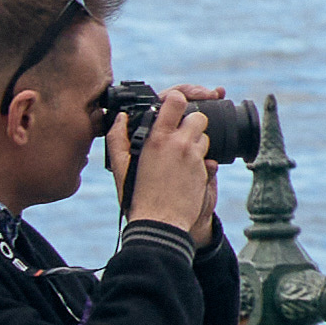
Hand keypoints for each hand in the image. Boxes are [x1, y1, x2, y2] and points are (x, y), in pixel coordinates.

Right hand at [121, 100, 229, 239]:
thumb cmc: (137, 197)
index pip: (177, 100)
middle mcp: (180, 144)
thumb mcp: (119, 167)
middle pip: (198, 117)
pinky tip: (185, 171)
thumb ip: (117, 138)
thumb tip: (120, 118)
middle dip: (190, 122)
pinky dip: (199, 159)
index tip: (173, 105)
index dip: (177, 99)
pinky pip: (208, 157)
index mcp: (158, 138)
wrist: (160, 225)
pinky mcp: (205, 171)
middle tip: (178, 135)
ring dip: (195, 142)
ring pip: (204, 136)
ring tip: (179, 156)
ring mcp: (195, 158)